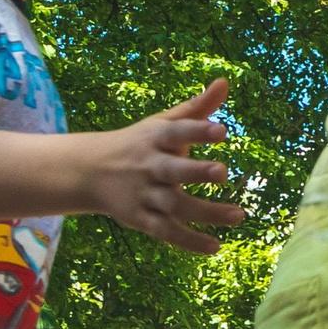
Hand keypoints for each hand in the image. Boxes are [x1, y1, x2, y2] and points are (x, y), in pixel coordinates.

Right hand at [82, 79, 246, 251]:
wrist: (88, 171)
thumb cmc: (140, 143)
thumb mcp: (164, 122)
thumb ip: (197, 108)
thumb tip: (225, 82)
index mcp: (156, 138)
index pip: (178, 132)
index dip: (199, 131)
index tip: (223, 131)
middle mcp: (149, 166)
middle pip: (173, 171)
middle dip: (196, 172)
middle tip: (223, 172)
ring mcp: (144, 194)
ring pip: (174, 206)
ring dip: (206, 212)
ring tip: (240, 216)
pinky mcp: (140, 219)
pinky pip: (165, 232)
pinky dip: (188, 241)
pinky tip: (215, 247)